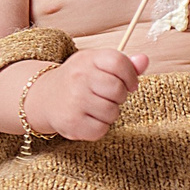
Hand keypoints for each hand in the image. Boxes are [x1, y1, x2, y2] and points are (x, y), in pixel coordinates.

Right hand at [31, 49, 146, 140]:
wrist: (46, 97)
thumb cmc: (80, 80)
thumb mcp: (98, 64)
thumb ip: (124, 64)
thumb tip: (144, 60)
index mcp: (88, 59)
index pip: (119, 62)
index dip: (131, 76)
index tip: (129, 84)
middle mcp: (78, 78)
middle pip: (118, 90)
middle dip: (119, 96)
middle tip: (108, 96)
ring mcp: (73, 101)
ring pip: (112, 112)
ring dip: (110, 113)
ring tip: (96, 107)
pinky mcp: (71, 122)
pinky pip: (101, 129)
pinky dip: (100, 127)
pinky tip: (89, 118)